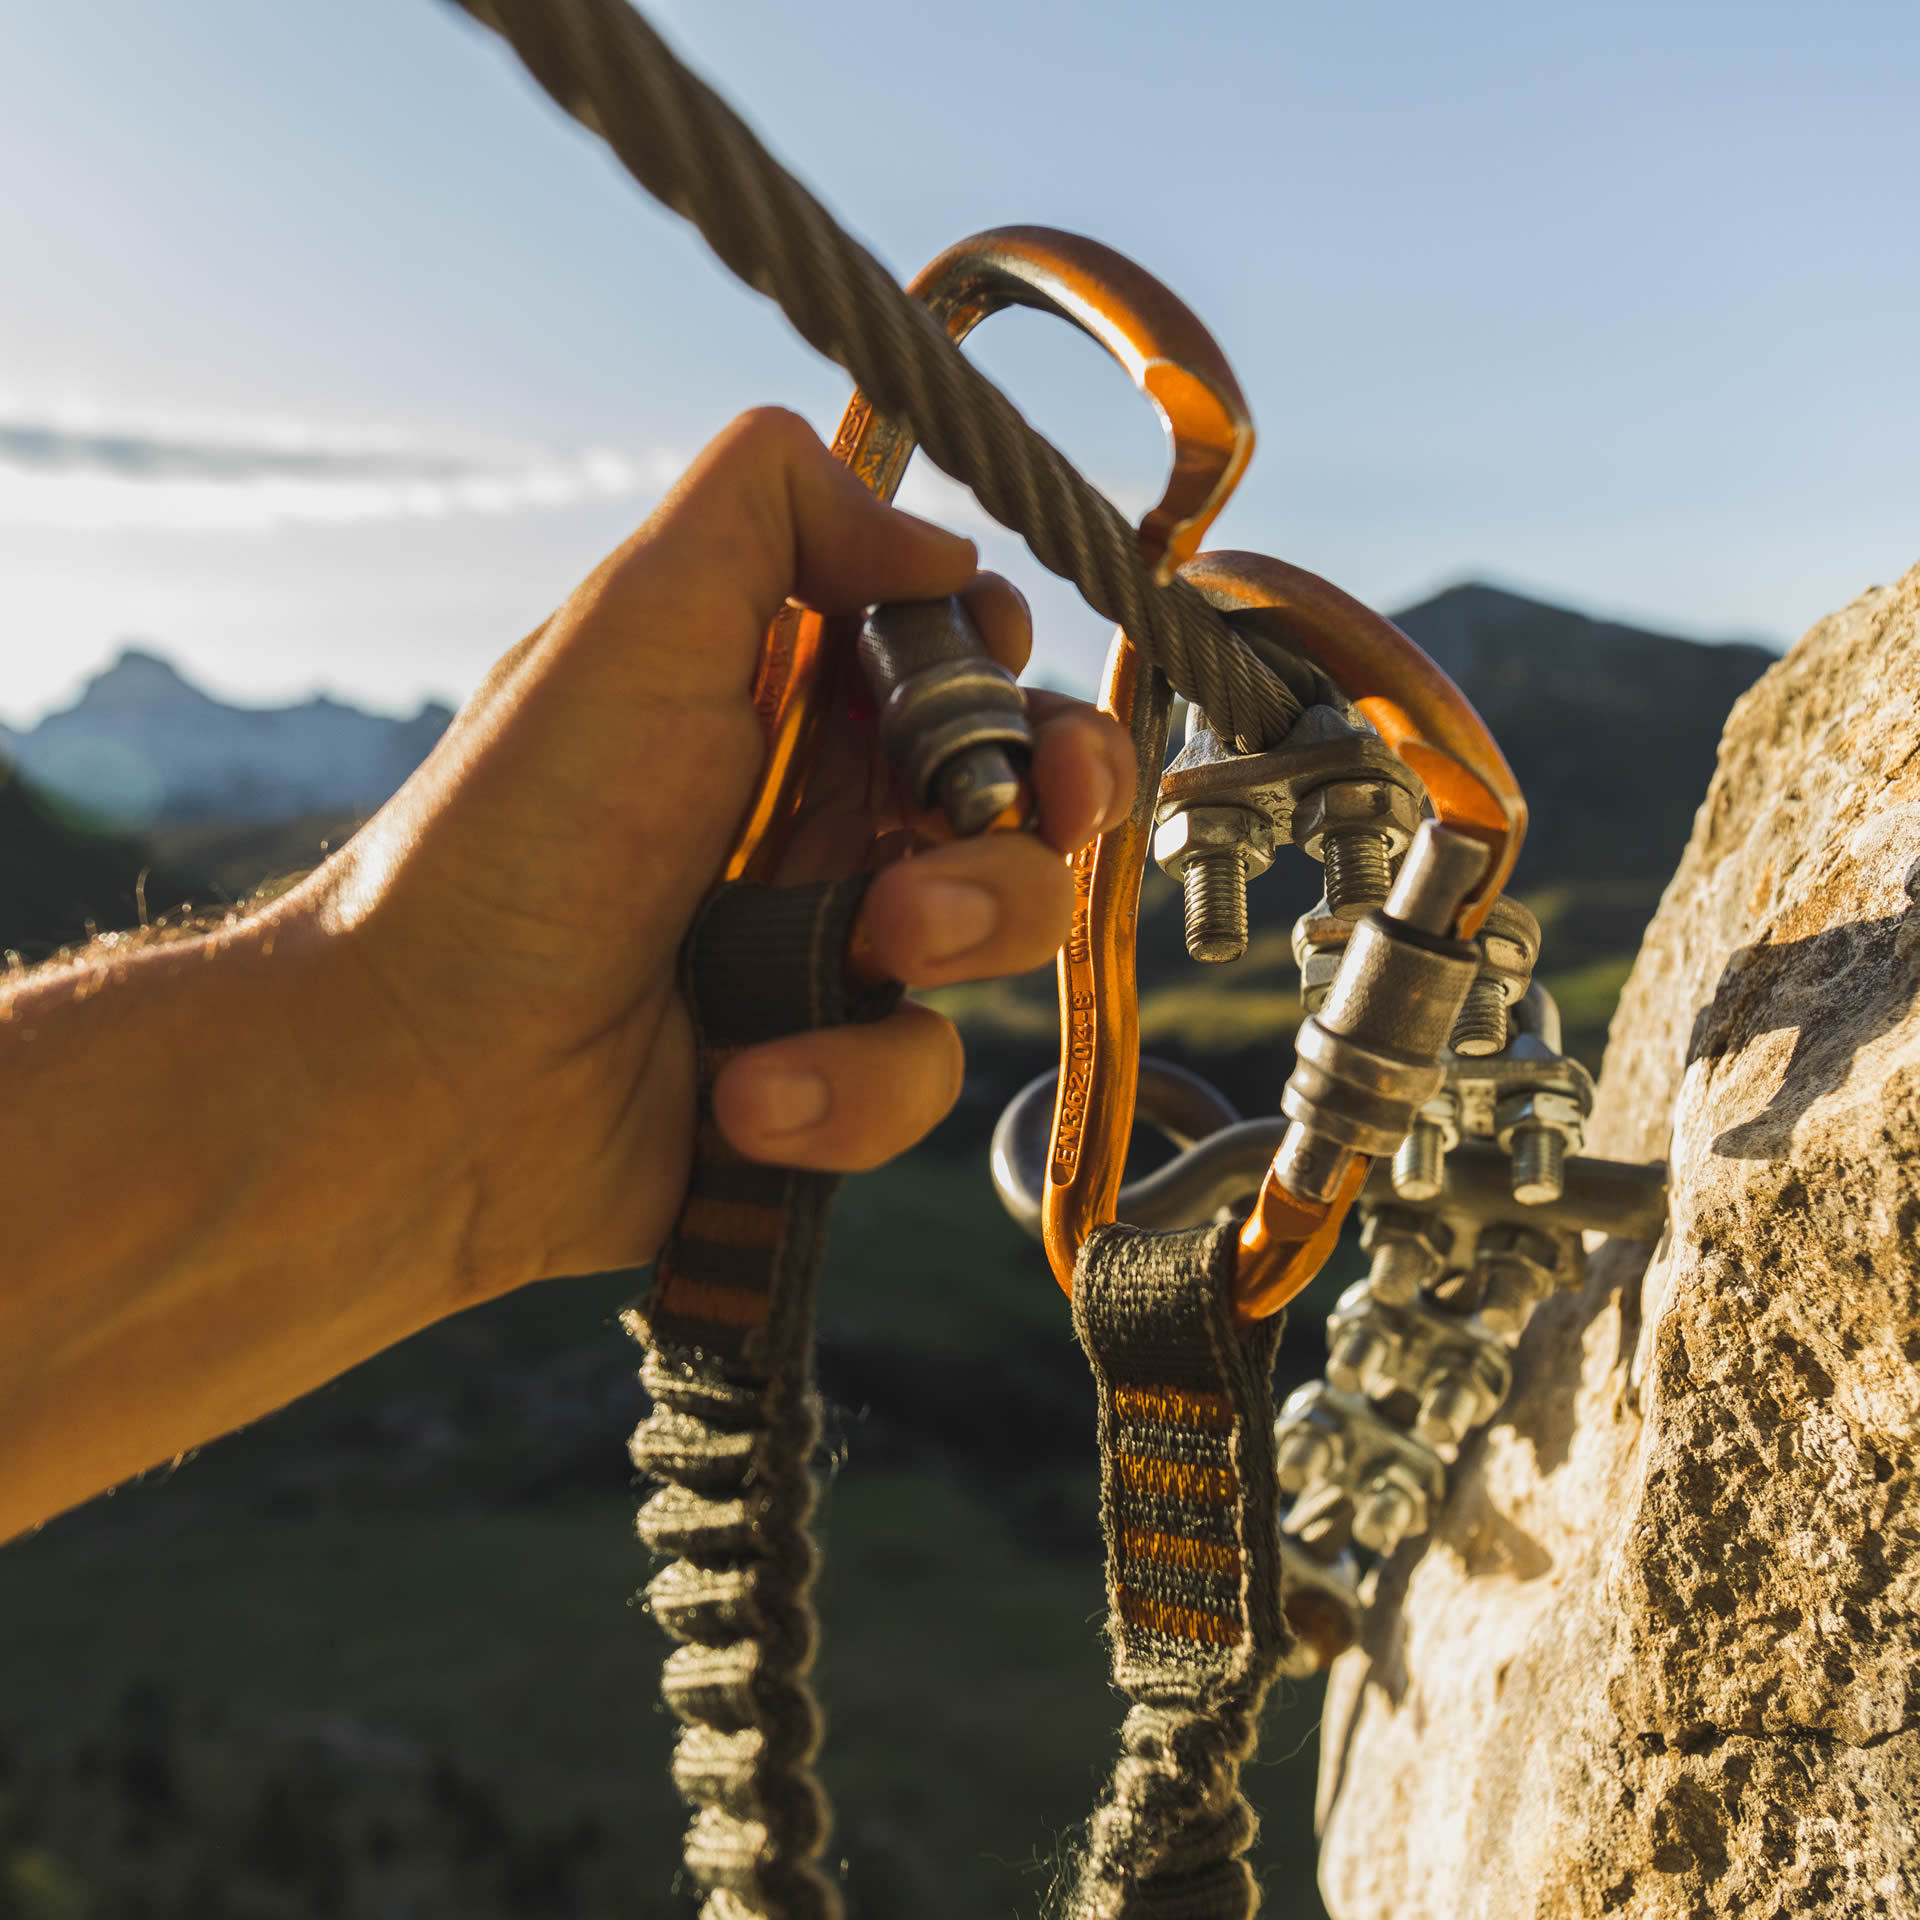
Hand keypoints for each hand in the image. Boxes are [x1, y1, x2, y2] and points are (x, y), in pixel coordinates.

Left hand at [305, 408, 1134, 1303]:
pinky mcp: (821, 1084)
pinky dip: (845, 1087)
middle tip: (1031, 812)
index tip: (1001, 676)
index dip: (1009, 671)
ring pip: (1001, 932)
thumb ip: (774, 510)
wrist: (415, 1079)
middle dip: (1046, 800)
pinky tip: (745, 1092)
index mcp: (781, 704)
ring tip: (869, 947)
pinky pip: (916, 1078)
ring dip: (961, 928)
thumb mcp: (632, 625)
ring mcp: (826, 955)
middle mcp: (817, 820)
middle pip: (1019, 792)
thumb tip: (942, 544)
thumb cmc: (513, 842)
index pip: (960, 665)